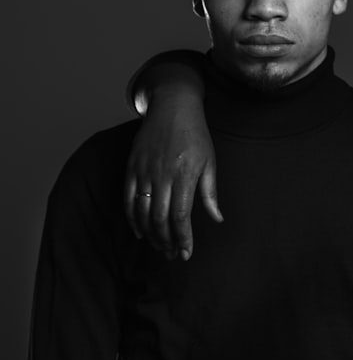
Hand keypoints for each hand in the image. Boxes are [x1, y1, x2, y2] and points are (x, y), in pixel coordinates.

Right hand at [123, 87, 220, 259]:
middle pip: (160, 218)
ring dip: (149, 234)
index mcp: (185, 174)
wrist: (173, 106)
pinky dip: (131, 218)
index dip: (183, 238)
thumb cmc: (196, 134)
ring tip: (159, 246)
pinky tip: (139, 231)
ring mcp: (144, 171)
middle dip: (166, 241)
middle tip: (172, 254)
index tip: (186, 252)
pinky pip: (127, 198)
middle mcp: (162, 175)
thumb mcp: (210, 160)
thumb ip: (210, 192)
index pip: (181, 216)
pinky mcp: (132, 167)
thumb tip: (216, 218)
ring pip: (142, 212)